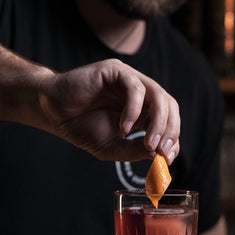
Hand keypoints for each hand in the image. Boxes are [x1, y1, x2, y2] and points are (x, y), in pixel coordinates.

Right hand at [39, 59, 179, 163]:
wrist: (55, 114)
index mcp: (143, 111)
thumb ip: (135, 151)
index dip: (173, 139)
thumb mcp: (113, 148)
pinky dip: (134, 110)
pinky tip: (124, 128)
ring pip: (158, 95)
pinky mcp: (116, 71)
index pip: (169, 121)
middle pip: (170, 106)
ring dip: (158, 123)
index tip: (167, 158)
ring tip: (148, 143)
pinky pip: (135, 87)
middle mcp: (140, 94)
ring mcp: (129, 80)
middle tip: (160, 151)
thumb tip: (160, 155)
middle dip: (170, 131)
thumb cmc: (82, 128)